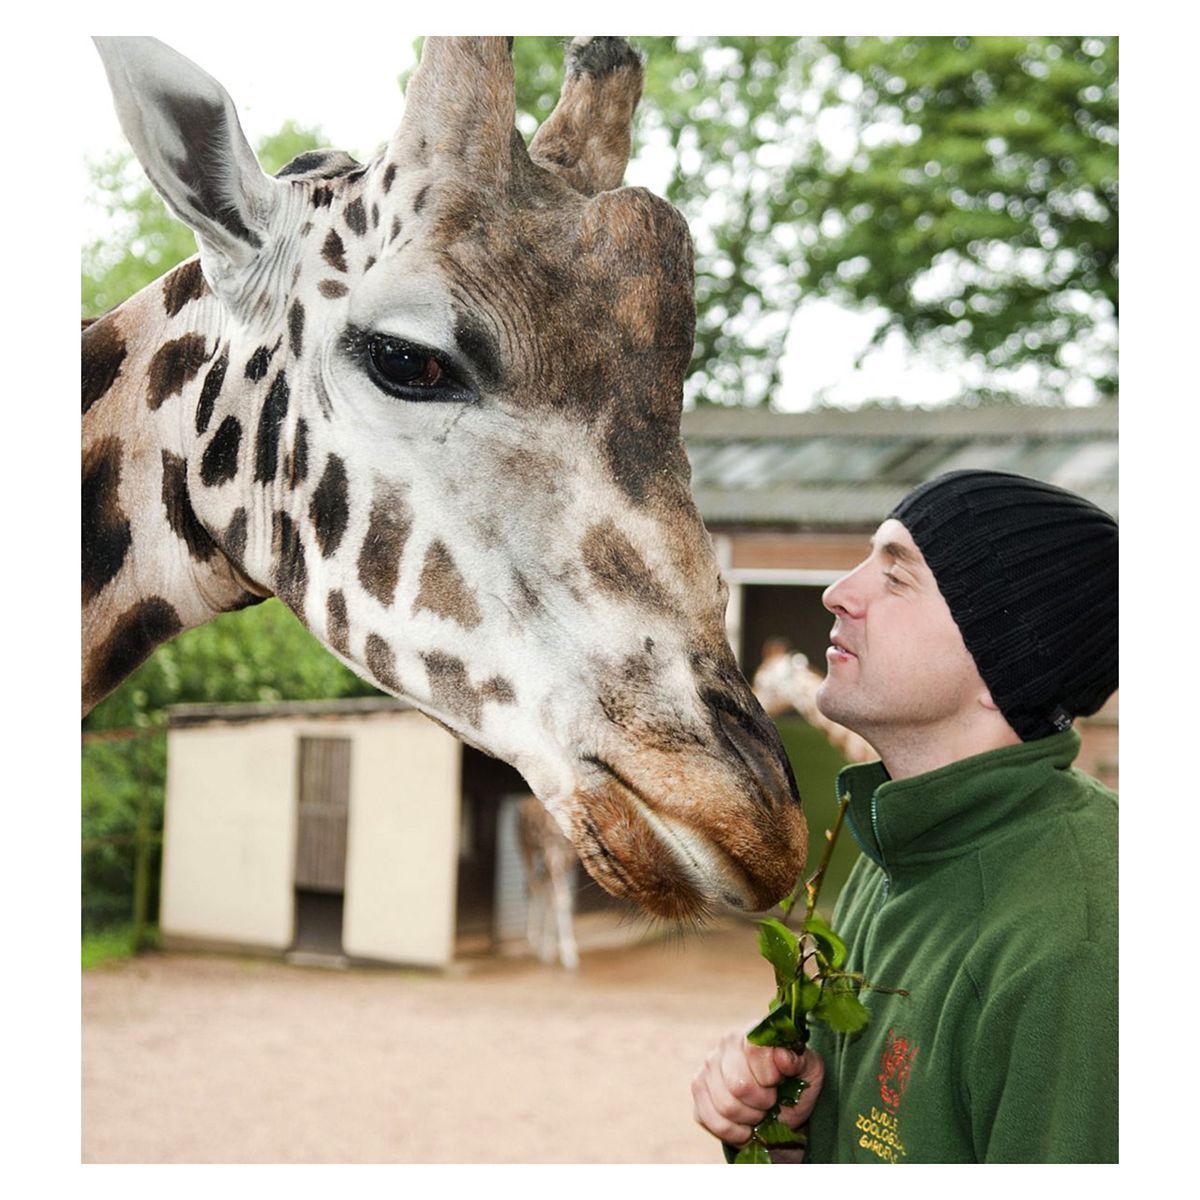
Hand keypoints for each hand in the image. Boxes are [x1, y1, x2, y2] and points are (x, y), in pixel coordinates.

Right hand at [691, 1030, 824, 1148]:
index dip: (770, 1076)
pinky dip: (734, 1132)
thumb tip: (783, 1056)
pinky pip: (711, 1120)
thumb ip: (799, 1060)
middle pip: (739, 1085)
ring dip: (749, 1118)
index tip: (779, 1083)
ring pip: (725, 1106)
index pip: (754, 1051)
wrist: (781, 1107)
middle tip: (771, 1102)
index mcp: (753, 1032)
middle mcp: (725, 1044)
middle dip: (762, 1103)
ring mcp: (708, 1066)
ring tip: (759, 1113)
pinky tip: (744, 1125)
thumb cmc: (795, 1084)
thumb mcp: (808, 1071)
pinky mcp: (698, 1090)